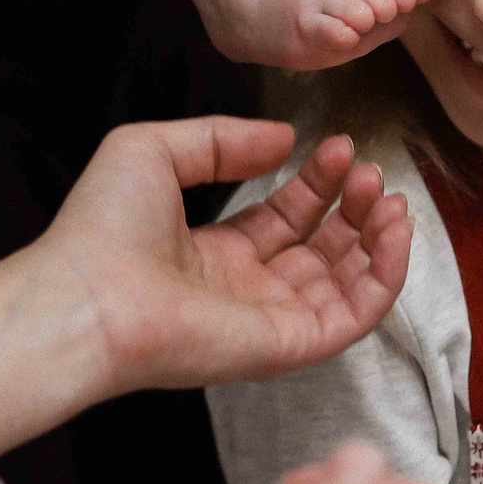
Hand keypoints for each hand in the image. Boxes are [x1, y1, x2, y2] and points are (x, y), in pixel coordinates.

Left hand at [0, 116, 407, 455]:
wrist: (87, 294)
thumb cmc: (103, 227)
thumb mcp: (153, 149)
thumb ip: (220, 138)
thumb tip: (282, 140)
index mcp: (210, 253)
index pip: (282, 219)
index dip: (315, 183)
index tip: (338, 146)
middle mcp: (243, 291)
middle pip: (320, 251)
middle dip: (351, 208)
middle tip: (369, 171)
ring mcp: (267, 320)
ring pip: (345, 284)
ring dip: (376, 238)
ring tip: (388, 196)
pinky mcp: (286, 345)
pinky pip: (354, 316)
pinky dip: (387, 276)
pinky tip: (395, 231)